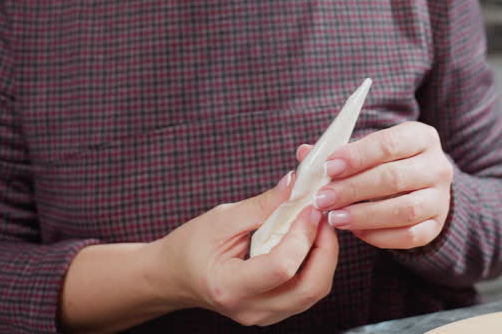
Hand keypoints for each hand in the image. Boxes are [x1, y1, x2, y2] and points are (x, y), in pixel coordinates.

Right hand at [157, 171, 337, 325]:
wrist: (175, 277)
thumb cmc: (191, 246)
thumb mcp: (222, 218)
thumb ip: (263, 205)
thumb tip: (296, 185)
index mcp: (230, 286)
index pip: (282, 267)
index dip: (302, 234)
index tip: (309, 207)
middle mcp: (251, 309)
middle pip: (310, 288)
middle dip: (326, 248)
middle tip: (322, 215)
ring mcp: (264, 315)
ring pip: (314, 291)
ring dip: (324, 255)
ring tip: (316, 225)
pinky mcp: (274, 311)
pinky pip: (307, 291)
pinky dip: (315, 264)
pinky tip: (307, 240)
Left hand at [300, 121, 452, 249]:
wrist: (422, 187)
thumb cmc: (388, 163)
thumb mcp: (369, 149)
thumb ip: (339, 152)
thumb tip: (305, 154)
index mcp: (421, 137)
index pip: (389, 144)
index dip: (357, 156)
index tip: (328, 168)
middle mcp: (437, 166)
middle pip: (394, 178)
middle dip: (353, 189)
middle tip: (323, 199)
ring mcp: (440, 198)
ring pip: (404, 209)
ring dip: (364, 215)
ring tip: (335, 218)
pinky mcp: (435, 226)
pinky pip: (409, 236)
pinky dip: (379, 236)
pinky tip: (356, 231)